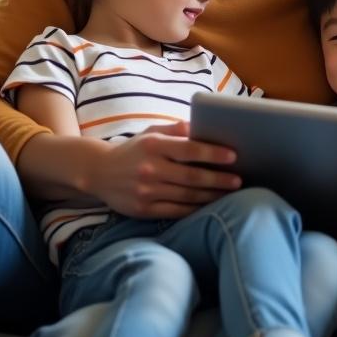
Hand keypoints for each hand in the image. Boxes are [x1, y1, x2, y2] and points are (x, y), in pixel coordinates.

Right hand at [93, 121, 240, 217]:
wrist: (98, 172)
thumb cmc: (133, 149)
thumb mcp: (151, 133)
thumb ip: (177, 129)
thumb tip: (205, 125)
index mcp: (153, 146)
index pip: (189, 150)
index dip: (213, 153)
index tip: (233, 156)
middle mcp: (149, 169)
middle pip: (191, 177)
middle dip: (218, 179)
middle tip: (239, 180)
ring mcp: (145, 192)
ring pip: (186, 196)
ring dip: (211, 196)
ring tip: (230, 193)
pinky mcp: (143, 210)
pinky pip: (176, 211)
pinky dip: (195, 209)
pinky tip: (210, 205)